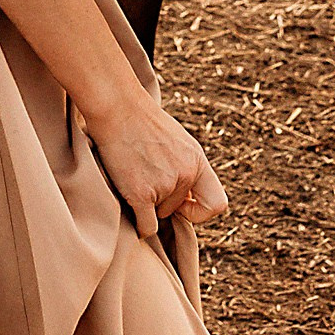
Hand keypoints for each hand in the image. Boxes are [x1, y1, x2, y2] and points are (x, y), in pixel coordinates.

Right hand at [78, 85, 229, 243]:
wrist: (116, 107)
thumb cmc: (141, 121)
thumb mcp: (176, 140)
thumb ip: (185, 166)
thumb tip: (186, 197)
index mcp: (197, 160)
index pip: (217, 204)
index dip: (200, 210)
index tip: (182, 202)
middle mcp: (186, 173)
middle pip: (179, 210)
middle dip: (163, 203)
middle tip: (145, 179)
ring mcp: (165, 184)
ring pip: (160, 215)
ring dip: (146, 205)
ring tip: (133, 176)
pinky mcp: (141, 193)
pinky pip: (147, 227)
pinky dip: (139, 225)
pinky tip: (130, 208)